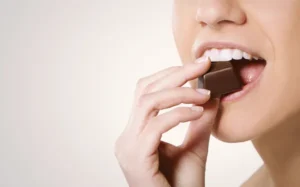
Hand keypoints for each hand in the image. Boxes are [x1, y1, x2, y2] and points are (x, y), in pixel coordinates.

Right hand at [114, 57, 219, 186]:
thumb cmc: (182, 186)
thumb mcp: (195, 146)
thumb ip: (199, 122)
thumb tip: (212, 95)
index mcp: (137, 133)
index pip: (146, 92)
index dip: (169, 75)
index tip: (197, 66)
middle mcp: (127, 137)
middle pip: (144, 91)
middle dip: (174, 74)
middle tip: (201, 65)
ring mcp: (128, 147)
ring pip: (148, 102)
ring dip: (179, 92)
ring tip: (204, 93)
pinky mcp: (136, 157)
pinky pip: (156, 125)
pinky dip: (179, 114)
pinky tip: (198, 111)